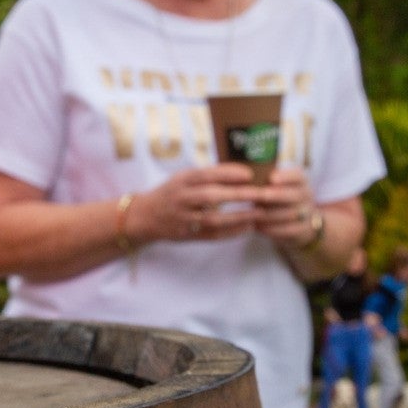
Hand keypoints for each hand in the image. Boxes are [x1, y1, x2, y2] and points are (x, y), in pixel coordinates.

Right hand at [122, 162, 263, 243]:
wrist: (145, 216)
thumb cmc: (172, 193)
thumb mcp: (184, 178)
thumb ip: (208, 175)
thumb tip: (242, 172)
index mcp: (182, 180)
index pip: (207, 174)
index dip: (229, 173)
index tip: (250, 174)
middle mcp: (182, 198)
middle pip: (212, 196)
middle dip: (239, 195)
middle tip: (262, 193)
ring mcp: (184, 218)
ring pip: (213, 218)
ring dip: (239, 216)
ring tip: (259, 213)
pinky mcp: (187, 235)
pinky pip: (212, 235)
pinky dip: (231, 232)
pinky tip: (247, 227)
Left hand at [248, 165, 322, 251]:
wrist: (295, 222)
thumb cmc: (276, 197)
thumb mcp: (274, 186)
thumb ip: (263, 181)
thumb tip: (242, 179)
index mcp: (300, 180)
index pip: (297, 176)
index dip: (286, 176)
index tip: (272, 178)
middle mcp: (306, 195)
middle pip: (295, 195)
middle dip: (277, 195)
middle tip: (262, 196)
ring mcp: (307, 213)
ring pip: (290, 214)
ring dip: (271, 214)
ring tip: (254, 214)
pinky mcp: (304, 230)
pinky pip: (289, 230)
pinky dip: (272, 228)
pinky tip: (258, 226)